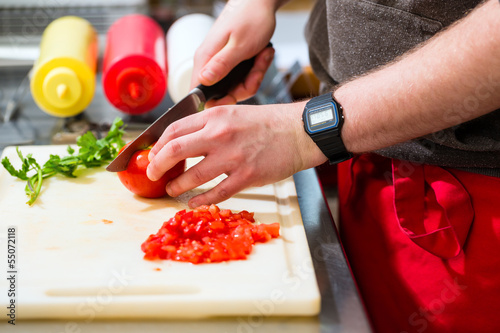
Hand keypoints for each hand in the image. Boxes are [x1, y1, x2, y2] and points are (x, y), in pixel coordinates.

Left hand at [146, 101, 326, 207]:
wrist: (298, 132)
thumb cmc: (267, 123)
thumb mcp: (233, 113)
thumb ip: (208, 125)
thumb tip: (182, 141)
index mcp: (216, 115)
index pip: (174, 129)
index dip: (157, 145)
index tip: (152, 155)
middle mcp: (220, 134)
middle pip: (175, 150)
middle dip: (157, 165)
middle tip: (152, 174)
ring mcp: (233, 157)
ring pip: (192, 176)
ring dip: (176, 186)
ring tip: (172, 189)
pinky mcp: (246, 176)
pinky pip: (216, 193)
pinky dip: (200, 201)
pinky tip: (194, 203)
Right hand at [191, 0, 277, 107]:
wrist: (259, 2)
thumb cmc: (250, 19)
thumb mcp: (239, 46)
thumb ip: (221, 65)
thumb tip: (203, 81)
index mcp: (205, 60)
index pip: (198, 93)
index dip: (218, 101)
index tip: (236, 95)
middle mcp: (209, 64)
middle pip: (223, 93)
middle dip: (245, 86)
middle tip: (257, 69)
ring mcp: (220, 63)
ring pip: (237, 86)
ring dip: (254, 75)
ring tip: (262, 57)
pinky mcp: (230, 62)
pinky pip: (243, 77)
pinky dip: (256, 69)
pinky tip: (262, 55)